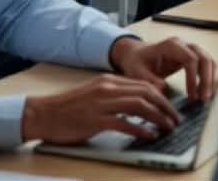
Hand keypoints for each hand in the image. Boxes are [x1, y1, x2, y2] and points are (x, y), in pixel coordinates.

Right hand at [20, 75, 180, 144]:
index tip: (171, 108)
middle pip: (146, 93)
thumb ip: (115, 95)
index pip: (144, 85)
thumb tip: (139, 104)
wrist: (42, 114)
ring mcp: (102, 104)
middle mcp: (108, 89)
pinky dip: (141, 129)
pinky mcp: (95, 120)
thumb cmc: (68, 108)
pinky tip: (149, 135)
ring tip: (168, 127)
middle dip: (165, 106)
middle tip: (175, 119)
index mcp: (109, 81)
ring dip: (158, 117)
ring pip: (139, 106)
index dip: (161, 97)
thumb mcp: (95, 94)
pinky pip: (124, 123)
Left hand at [110, 36, 217, 102]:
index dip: (193, 77)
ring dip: (210, 79)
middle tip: (205, 98)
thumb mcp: (136, 72)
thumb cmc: (136, 62)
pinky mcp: (192, 57)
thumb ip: (149, 80)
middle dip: (207, 79)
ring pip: (209, 61)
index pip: (190, 59)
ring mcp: (189, 50)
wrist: (136, 55)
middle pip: (204, 58)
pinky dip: (209, 78)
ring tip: (206, 98)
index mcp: (171, 46)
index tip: (192, 95)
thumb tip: (163, 89)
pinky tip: (206, 92)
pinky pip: (206, 66)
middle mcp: (183, 45)